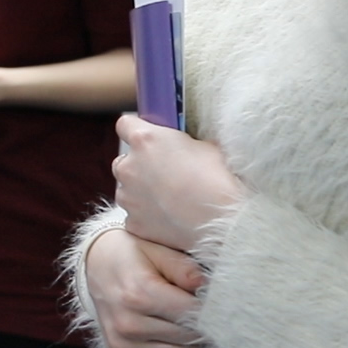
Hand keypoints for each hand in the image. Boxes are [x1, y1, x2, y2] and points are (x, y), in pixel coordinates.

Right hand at [85, 228, 205, 347]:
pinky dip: (167, 346)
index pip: (192, 313)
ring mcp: (122, 343)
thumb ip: (184, 268)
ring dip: (184, 338)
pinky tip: (158, 326)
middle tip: (191, 304)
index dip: (208, 306)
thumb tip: (207, 287)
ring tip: (175, 314)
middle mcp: (128, 324)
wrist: (95, 265)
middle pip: (188, 336)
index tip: (210, 299)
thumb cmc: (130, 254)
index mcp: (139, 294)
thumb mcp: (157, 248)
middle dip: (198, 322)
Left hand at [113, 114, 244, 252]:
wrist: (222, 220)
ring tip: (170, 200)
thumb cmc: (217, 179)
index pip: (125, 124)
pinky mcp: (133, 223)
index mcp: (144, 141)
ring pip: (127, 190)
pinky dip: (148, 217)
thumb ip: (183, 145)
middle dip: (140, 166)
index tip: (147, 138)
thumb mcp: (205, 146)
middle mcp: (128, 167)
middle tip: (165, 174)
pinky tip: (170, 219)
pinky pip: (136, 216)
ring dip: (142, 193)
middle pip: (124, 161)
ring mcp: (128, 196)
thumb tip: (185, 148)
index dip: (136, 130)